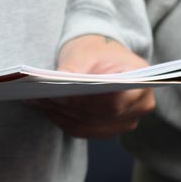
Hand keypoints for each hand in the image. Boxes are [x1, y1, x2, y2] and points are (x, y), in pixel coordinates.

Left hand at [29, 35, 155, 137]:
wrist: (104, 56)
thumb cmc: (96, 51)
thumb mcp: (85, 54)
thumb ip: (74, 71)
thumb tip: (57, 86)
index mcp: (142, 81)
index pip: (116, 102)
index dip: (88, 101)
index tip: (62, 94)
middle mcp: (141, 106)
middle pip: (101, 116)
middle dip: (70, 108)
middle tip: (42, 98)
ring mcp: (127, 121)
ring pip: (90, 126)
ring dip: (62, 116)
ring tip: (38, 102)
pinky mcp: (110, 129)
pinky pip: (84, 130)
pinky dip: (63, 120)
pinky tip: (46, 109)